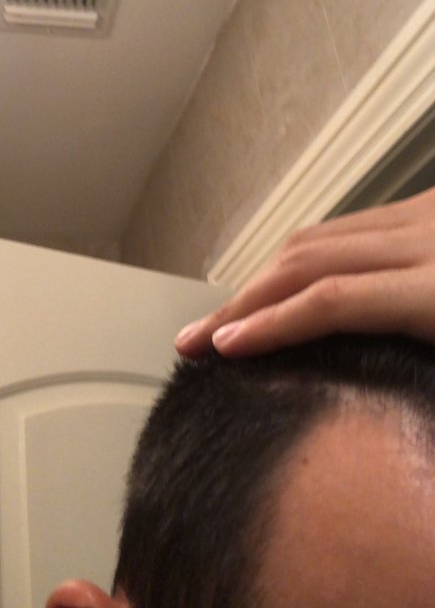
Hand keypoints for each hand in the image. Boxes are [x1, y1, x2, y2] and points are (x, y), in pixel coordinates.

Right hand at [175, 187, 434, 356]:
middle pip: (307, 260)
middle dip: (244, 300)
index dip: (269, 325)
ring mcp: (423, 214)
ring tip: (228, 316)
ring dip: (264, 277)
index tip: (221, 348)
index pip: (331, 302)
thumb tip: (363, 401)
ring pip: (317, 237)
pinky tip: (282, 284)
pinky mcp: (424, 207)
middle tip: (196, 336)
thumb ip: (415, 370)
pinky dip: (300, 257)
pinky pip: (346, 227)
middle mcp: (426, 238)